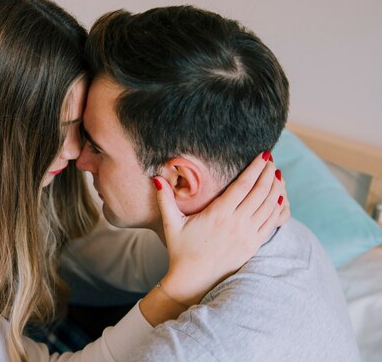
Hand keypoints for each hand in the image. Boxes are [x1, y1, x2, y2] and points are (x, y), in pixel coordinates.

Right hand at [157, 151, 287, 306]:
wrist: (193, 281)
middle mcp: (236, 224)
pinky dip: (278, 208)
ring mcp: (247, 236)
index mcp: (218, 215)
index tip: (262, 155)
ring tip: (277, 174)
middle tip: (271, 159)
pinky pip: (271, 223)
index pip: (242, 186)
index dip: (255, 169)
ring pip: (269, 206)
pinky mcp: (253, 246)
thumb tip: (156, 178)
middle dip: (268, 173)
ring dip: (276, 188)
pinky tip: (280, 197)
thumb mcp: (171, 224)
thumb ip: (165, 199)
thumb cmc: (181, 251)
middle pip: (260, 192)